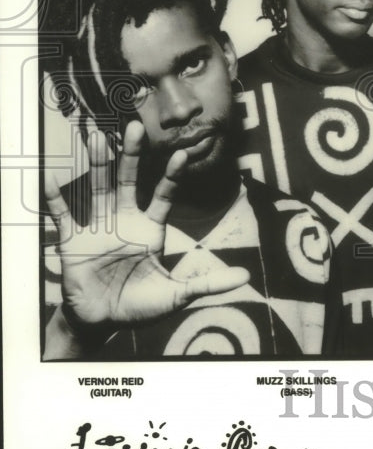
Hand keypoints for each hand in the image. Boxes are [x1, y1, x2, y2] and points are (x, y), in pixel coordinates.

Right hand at [43, 121, 249, 329]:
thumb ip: (208, 284)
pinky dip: (55, 198)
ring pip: (97, 189)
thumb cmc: (140, 305)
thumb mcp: (177, 295)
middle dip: (132, 156)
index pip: (163, 195)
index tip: (183, 154)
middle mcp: (124, 221)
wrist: (103, 322)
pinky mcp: (72, 241)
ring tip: (98, 137)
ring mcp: (98, 228)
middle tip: (135, 126)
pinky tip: (51, 178)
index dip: (171, 176)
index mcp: (150, 229)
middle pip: (127, 181)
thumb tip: (245, 278)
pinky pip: (62, 216)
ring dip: (98, 165)